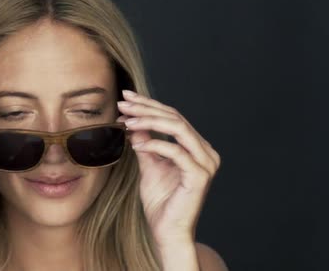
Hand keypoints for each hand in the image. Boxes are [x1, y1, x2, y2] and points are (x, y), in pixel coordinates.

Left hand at [116, 90, 220, 246]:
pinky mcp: (200, 176)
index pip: (173, 117)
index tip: (126, 97)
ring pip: (178, 129)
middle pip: (175, 118)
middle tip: (123, 103)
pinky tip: (135, 143)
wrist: (167, 231)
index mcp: (197, 147)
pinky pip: (176, 152)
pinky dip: (154, 144)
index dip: (149, 105)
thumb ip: (145, 141)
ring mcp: (206, 163)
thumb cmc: (160, 201)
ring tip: (127, 121)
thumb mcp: (148, 164)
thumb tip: (134, 120)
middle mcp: (205, 151)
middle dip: (146, 108)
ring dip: (149, 121)